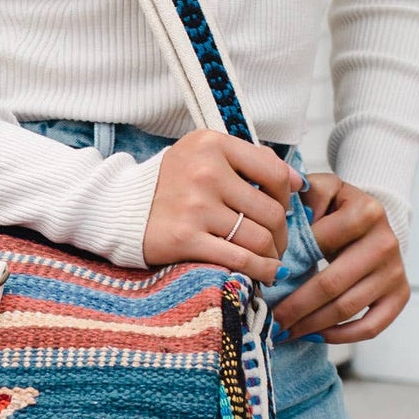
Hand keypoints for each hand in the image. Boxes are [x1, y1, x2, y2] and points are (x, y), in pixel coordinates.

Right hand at [143, 131, 308, 286]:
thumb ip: (251, 160)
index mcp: (211, 144)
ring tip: (270, 258)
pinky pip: (240, 260)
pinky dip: (261, 270)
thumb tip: (298, 183)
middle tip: (276, 242)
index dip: (286, 196)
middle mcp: (204, 171)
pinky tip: (266, 273)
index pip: (274, 172)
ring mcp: (194, 206)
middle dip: (281, 233)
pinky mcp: (185, 239)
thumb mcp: (205, 154)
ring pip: (260, 238)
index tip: (281, 208)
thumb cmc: (172, 182)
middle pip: (271, 211)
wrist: (120, 208)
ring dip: (273, 254)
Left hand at [276, 173, 407, 342]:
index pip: (317, 245)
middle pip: (331, 284)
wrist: (371, 217)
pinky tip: (315, 335)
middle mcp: (386, 242)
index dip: (284, 266)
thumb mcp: (320, 189)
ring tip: (284, 332)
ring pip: (346, 309)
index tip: (261, 283)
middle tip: (268, 320)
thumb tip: (279, 220)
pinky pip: (371, 326)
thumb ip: (299, 194)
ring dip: (311, 325)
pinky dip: (341, 336)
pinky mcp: (400, 294)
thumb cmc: (335, 206)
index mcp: (366, 212)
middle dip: (294, 307)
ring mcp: (395, 271)